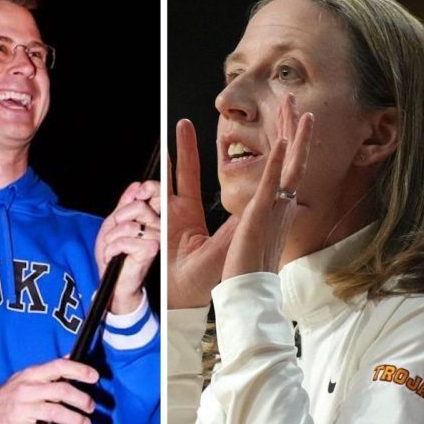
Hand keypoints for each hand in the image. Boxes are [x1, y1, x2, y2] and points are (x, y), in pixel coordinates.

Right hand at [0, 358, 98, 423]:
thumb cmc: (8, 396)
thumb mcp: (25, 378)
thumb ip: (48, 371)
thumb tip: (70, 357)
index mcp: (31, 374)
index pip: (58, 367)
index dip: (79, 370)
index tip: (95, 377)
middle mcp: (27, 389)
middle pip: (61, 391)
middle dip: (82, 399)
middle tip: (91, 407)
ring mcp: (22, 409)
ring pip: (55, 412)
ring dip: (75, 420)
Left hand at [95, 180, 159, 313]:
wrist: (115, 282)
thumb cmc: (116, 256)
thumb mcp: (114, 224)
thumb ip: (124, 205)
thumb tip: (135, 186)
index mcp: (152, 217)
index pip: (158, 193)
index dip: (147, 188)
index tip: (136, 194)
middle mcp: (159, 226)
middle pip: (139, 206)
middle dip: (118, 219)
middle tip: (115, 234)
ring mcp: (157, 238)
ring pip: (127, 226)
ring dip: (112, 239)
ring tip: (114, 249)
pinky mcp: (151, 251)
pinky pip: (124, 240)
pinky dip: (111, 249)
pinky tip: (114, 256)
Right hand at [167, 118, 239, 308]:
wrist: (179, 298)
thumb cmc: (207, 279)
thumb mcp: (230, 245)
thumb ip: (242, 220)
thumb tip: (263, 199)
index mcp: (213, 217)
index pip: (222, 184)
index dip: (223, 164)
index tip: (230, 145)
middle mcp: (192, 212)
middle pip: (195, 171)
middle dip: (193, 147)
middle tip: (192, 124)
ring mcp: (176, 214)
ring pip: (178, 175)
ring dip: (180, 151)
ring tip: (181, 126)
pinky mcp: (162, 219)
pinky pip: (161, 190)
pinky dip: (161, 172)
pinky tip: (162, 153)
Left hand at [223, 94, 312, 278]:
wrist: (247, 290)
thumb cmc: (247, 269)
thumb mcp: (254, 235)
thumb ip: (261, 219)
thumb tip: (266, 210)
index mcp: (278, 208)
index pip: (286, 168)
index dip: (291, 142)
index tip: (293, 120)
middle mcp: (282, 205)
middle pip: (293, 159)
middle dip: (294, 128)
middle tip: (297, 100)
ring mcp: (275, 208)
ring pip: (290, 165)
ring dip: (294, 135)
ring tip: (299, 109)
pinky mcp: (261, 214)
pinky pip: (271, 183)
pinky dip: (278, 161)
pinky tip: (284, 141)